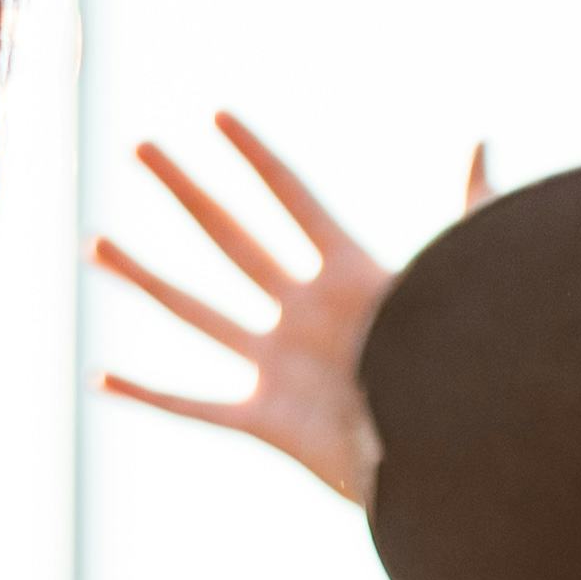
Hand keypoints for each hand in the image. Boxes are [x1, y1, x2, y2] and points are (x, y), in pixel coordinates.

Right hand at [94, 115, 476, 511]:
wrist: (460, 465)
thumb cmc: (469, 371)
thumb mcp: (469, 278)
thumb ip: (474, 209)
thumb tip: (483, 141)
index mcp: (350, 278)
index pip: (293, 199)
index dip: (259, 158)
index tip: (218, 115)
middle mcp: (304, 317)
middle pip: (231, 240)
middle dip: (184, 192)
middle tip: (139, 147)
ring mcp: (280, 368)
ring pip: (195, 313)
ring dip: (145, 279)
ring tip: (97, 244)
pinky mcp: (267, 423)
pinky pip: (194, 406)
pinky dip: (148, 395)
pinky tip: (102, 377)